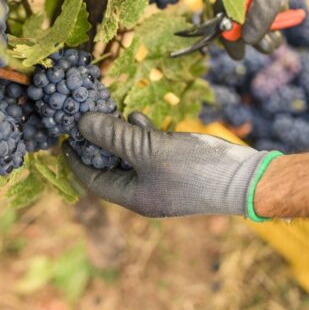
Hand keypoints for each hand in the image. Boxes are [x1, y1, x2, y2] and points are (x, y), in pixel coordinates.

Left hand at [64, 112, 274, 217]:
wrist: (246, 179)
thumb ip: (114, 136)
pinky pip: (151, 152)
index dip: (75, 159)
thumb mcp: (149, 149)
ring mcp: (164, 181)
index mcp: (134, 197)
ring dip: (120, 134)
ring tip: (109, 111)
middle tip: (84, 118)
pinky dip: (142, 134)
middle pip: (111, 168)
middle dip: (98, 142)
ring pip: (131, 157)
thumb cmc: (195, 169)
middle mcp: (146, 193)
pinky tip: (138, 116)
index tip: (62, 138)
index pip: (93, 181)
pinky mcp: (180, 168)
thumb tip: (82, 123)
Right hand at [227, 0, 308, 58]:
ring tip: (282, 33)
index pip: (222, 14)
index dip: (229, 38)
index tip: (239, 56)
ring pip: (255, 6)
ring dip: (268, 24)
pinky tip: (290, 10)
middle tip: (273, 45)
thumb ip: (259, 14)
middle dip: (254, 34)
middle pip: (239, 13)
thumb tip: (247, 39)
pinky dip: (276, 7)